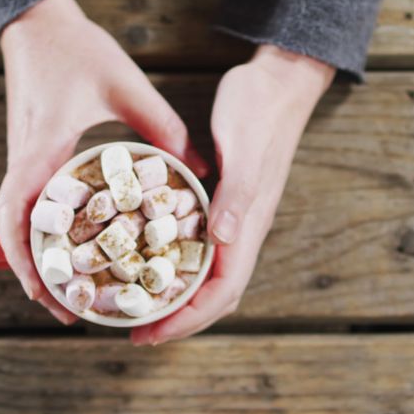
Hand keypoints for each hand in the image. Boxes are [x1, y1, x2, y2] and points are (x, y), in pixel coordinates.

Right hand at [0, 0, 208, 324]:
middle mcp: (24, 160)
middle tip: (66, 310)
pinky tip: (69, 250)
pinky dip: (41, 234)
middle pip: (13, 231)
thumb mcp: (127, 86)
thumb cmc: (78, 50)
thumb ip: (164, 126)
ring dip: (36, 259)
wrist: (37, 23)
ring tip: (67, 294)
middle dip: (35, 274)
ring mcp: (22, 159)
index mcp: (42, 147)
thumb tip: (203, 168)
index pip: (19, 213)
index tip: (51, 292)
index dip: (29, 257)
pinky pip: (29, 205)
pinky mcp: (28, 156)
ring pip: (18, 222)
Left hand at [131, 45, 334, 344]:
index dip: (188, 318)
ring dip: (176, 297)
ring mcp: (234, 216)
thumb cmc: (260, 110)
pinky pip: (198, 246)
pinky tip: (147, 258)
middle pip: (215, 293)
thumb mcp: (244, 149)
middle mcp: (243, 228)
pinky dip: (174, 263)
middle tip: (135, 331)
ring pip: (208, 274)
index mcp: (250, 224)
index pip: (222, 290)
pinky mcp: (223, 201)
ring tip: (138, 306)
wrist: (278, 82)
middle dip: (178, 319)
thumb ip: (238, 195)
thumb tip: (225, 240)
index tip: (151, 332)